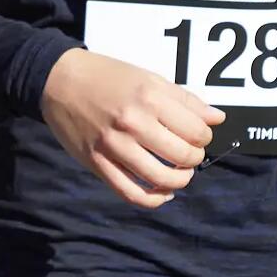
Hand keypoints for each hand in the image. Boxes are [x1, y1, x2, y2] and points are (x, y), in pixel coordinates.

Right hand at [41, 48, 223, 208]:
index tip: (198, 135)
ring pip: (161, 179)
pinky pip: (131, 193)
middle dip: (194, 158)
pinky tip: (162, 193)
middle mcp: (133, 123)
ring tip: (179, 173)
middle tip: (189, 152)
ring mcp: (114, 146)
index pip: (196, 131)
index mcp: (150, 98)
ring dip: (179, 181)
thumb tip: (217, 119)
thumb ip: (185, 100)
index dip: (204, 137)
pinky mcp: (98, 164)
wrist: (59, 81)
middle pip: (183, 156)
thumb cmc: (106, 76)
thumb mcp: (148, 78)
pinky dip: (153, 199)